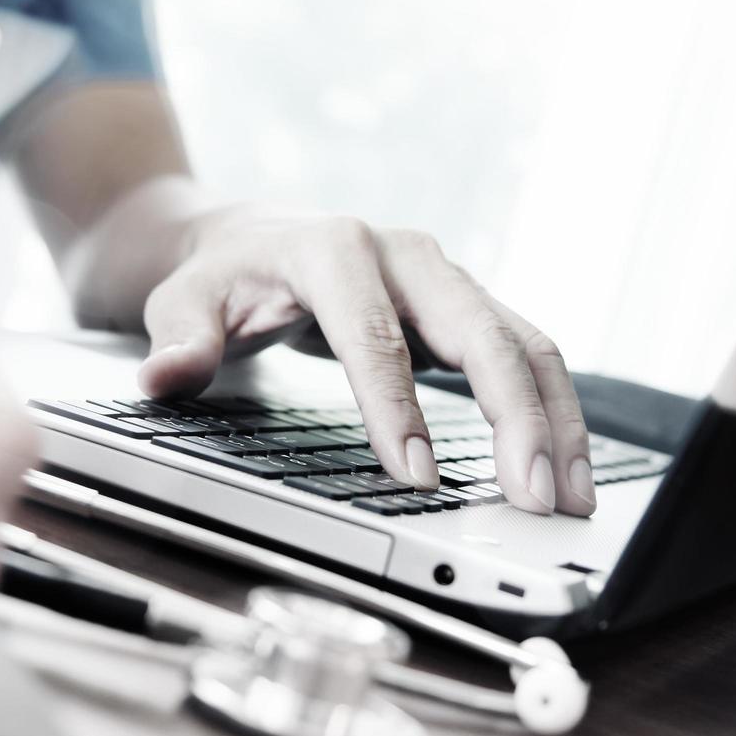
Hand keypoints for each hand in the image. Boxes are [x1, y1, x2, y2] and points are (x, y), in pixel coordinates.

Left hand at [136, 205, 594, 515]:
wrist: (253, 239)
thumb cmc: (223, 278)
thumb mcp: (182, 301)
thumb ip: (179, 341)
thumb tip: (164, 378)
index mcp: (334, 249)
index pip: (373, 334)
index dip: (397, 406)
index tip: (415, 477)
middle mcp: (404, 255)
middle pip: (479, 330)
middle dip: (514, 416)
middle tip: (531, 497)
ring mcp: (443, 279)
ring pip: (522, 341)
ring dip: (555, 419)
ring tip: (570, 497)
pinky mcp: (464, 308)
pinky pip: (524, 354)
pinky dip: (553, 410)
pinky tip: (564, 468)